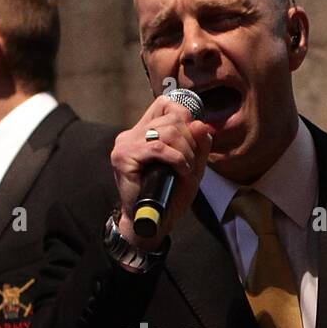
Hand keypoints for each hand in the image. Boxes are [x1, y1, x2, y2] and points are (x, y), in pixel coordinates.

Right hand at [110, 94, 215, 248]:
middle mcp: (132, 134)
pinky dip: (177, 158)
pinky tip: (181, 170)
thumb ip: (198, 146)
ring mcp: (125, 144)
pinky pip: (158, 147)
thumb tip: (202, 124)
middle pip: (172, 117)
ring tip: (187, 169)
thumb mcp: (191, 168)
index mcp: (143, 132)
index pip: (164, 104)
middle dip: (190, 139)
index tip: (193, 141)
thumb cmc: (170, 197)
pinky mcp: (124, 157)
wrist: (152, 222)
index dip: (184, 116)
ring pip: (167, 131)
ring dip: (186, 151)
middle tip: (191, 163)